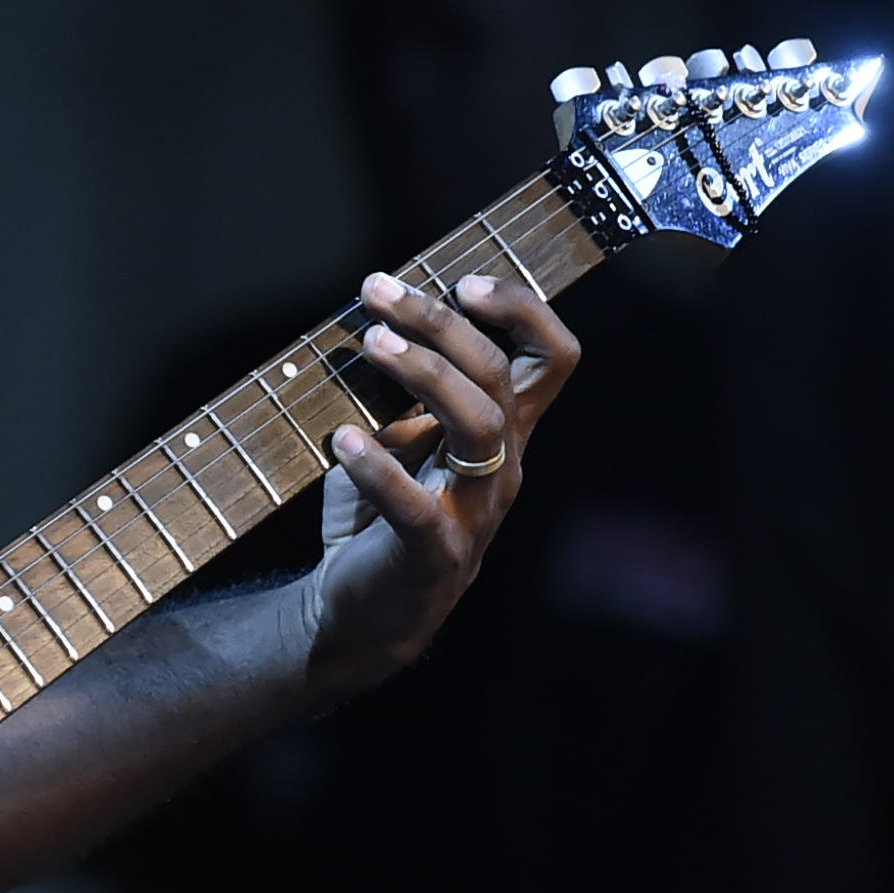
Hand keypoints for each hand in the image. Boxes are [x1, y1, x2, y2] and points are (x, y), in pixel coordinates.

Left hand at [302, 269, 580, 697]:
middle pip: (500, 376)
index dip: (522, 309)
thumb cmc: (380, 514)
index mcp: (501, 433)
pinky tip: (342, 438)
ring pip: (479, 426)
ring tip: (372, 342)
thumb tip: (381, 314)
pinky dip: (379, 468)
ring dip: (426, 374)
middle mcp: (501, 467)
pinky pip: (417, 506)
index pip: (551, 358)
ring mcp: (474, 512)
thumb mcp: (399, 439)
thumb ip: (403, 388)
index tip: (463, 279)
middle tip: (378, 291)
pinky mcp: (435, 554)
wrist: (359, 613)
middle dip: (442, 322)